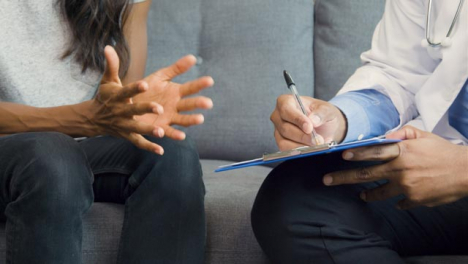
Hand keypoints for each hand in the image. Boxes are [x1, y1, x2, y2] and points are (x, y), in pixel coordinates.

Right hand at [85, 46, 165, 153]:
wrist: (93, 118)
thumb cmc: (105, 96)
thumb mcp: (107, 80)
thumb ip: (112, 65)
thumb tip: (107, 47)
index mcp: (117, 97)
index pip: (126, 91)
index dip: (135, 88)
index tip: (145, 83)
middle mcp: (120, 111)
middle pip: (133, 110)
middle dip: (146, 109)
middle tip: (160, 108)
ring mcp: (124, 125)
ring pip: (137, 128)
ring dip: (149, 130)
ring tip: (162, 132)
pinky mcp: (127, 136)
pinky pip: (139, 142)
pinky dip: (149, 147)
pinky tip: (161, 150)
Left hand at [133, 55, 213, 140]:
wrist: (128, 103)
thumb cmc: (146, 89)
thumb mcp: (160, 77)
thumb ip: (176, 68)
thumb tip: (193, 57)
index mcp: (176, 92)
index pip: (191, 88)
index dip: (200, 84)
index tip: (210, 80)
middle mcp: (176, 106)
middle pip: (189, 104)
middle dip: (198, 103)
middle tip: (208, 102)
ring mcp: (169, 118)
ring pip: (183, 119)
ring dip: (191, 120)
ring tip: (200, 118)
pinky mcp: (160, 128)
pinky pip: (168, 132)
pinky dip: (175, 135)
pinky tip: (181, 136)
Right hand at [270, 95, 346, 150]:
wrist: (324, 126)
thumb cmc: (321, 114)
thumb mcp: (327, 109)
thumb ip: (321, 113)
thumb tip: (313, 120)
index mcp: (285, 101)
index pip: (286, 110)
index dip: (297, 120)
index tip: (309, 128)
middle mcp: (278, 116)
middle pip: (285, 128)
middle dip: (302, 136)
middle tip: (318, 140)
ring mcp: (278, 130)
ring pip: (284, 141)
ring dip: (301, 146)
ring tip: (316, 146)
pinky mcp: (280, 142)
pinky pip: (285, 150)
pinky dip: (298, 151)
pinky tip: (309, 150)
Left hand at [323, 126, 467, 208]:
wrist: (467, 172)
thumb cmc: (443, 151)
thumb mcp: (423, 135)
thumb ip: (402, 133)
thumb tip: (384, 136)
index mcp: (402, 151)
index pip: (373, 151)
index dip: (356, 154)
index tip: (341, 156)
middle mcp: (400, 169)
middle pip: (366, 174)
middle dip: (343, 178)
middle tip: (327, 180)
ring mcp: (406, 187)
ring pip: (378, 192)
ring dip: (367, 194)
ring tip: (360, 195)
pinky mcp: (414, 200)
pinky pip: (399, 202)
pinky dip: (397, 199)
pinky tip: (399, 197)